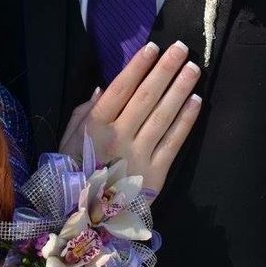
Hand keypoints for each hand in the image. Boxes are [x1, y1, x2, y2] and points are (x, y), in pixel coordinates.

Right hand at [59, 41, 200, 195]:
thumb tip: (103, 87)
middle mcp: (118, 138)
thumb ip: (84, 111)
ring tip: (192, 68)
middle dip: (164, 70)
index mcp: (95, 127)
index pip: (120, 89)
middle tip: (180, 48)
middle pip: (146, 98)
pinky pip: (174, 142)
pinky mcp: (156, 174)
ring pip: (163, 116)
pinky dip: (186, 120)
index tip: (152, 47)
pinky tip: (196, 100)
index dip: (137, 67)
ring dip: (179, 89)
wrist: (86, 219)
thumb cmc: (76, 172)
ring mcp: (139, 156)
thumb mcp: (69, 140)